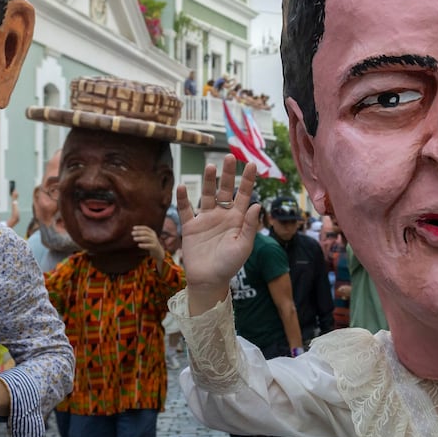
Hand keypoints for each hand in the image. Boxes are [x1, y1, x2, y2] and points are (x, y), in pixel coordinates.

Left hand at [133, 225, 164, 264]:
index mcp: (152, 232)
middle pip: (145, 233)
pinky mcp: (154, 247)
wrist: (158, 251)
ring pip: (147, 238)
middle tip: (132, 233)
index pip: (146, 228)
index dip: (139, 227)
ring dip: (140, 238)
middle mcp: (153, 236)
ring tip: (134, 239)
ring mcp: (154, 241)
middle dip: (138, 232)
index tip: (133, 228)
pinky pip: (149, 245)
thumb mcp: (148, 237)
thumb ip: (142, 234)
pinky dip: (143, 245)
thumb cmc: (150, 243)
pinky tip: (138, 245)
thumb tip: (133, 232)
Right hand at [176, 155, 259, 314]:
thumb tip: (256, 204)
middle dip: (227, 174)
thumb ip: (249, 226)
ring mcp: (206, 219)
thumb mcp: (243, 246)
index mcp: (237, 219)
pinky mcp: (190, 226)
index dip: (247, 180)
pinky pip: (186, 210)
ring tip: (210, 166)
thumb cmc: (230, 265)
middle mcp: (222, 215)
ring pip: (207, 195)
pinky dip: (182, 199)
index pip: (243, 195)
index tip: (251, 165)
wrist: (209, 280)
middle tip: (229, 156)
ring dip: (208, 181)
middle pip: (225, 190)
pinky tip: (181, 186)